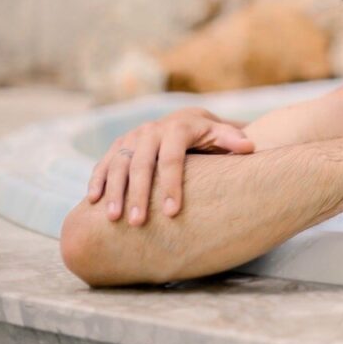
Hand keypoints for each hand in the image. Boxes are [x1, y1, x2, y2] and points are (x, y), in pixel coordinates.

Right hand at [87, 107, 254, 224]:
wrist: (187, 120)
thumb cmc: (209, 136)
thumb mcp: (221, 134)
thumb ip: (231, 140)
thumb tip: (249, 147)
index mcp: (177, 128)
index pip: (172, 159)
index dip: (171, 186)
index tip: (172, 213)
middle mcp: (151, 131)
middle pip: (141, 164)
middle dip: (138, 195)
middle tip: (137, 223)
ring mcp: (132, 138)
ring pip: (118, 164)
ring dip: (114, 191)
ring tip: (113, 219)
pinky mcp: (118, 145)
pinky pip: (104, 163)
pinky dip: (97, 180)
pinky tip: (93, 201)